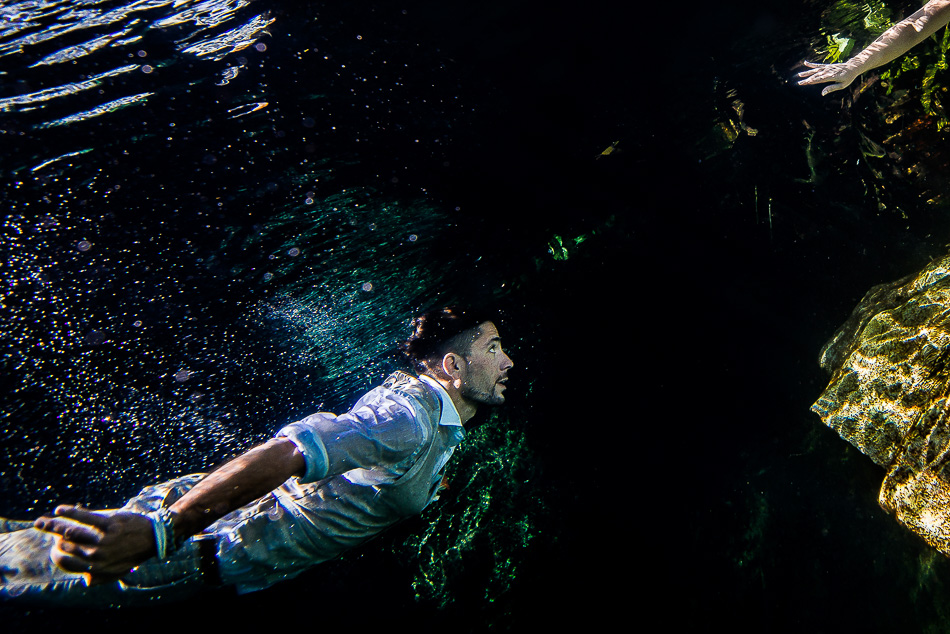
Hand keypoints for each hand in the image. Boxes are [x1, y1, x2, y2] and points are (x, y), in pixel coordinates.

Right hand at [34, 505, 155, 584]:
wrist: (154, 537)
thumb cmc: (134, 553)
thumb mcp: (118, 571)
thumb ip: (101, 577)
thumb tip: (85, 580)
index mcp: (95, 567)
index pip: (66, 563)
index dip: (56, 554)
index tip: (53, 546)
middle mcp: (96, 556)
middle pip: (65, 546)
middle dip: (52, 537)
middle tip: (44, 527)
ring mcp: (102, 540)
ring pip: (70, 532)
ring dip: (52, 526)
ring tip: (40, 522)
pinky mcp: (109, 524)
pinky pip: (84, 517)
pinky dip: (70, 512)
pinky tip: (59, 510)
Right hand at [796, 61, 859, 94]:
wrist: (853, 67)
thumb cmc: (848, 77)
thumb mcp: (842, 85)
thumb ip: (832, 88)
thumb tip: (822, 93)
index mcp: (832, 76)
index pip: (820, 79)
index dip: (812, 81)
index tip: (805, 83)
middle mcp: (828, 71)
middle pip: (816, 75)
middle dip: (807, 79)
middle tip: (799, 82)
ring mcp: (827, 68)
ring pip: (815, 70)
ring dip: (807, 72)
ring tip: (799, 75)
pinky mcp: (827, 66)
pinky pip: (818, 65)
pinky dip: (812, 64)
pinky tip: (805, 63)